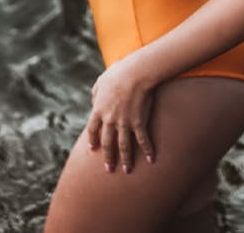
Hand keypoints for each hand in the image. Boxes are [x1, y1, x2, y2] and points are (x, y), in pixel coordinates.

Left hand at [86, 53, 156, 173]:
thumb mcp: (101, 81)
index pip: (92, 130)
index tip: (94, 149)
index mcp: (98, 109)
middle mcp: (109, 120)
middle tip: (109, 168)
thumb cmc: (118, 73)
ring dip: (125, 160)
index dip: (93, 140)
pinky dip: (147, 150)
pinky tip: (151, 159)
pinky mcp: (138, 122)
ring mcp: (124, 122)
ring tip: (127, 170)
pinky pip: (142, 140)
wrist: (135, 73)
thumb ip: (96, 93)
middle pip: (107, 143)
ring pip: (124, 146)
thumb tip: (94, 100)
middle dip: (108, 157)